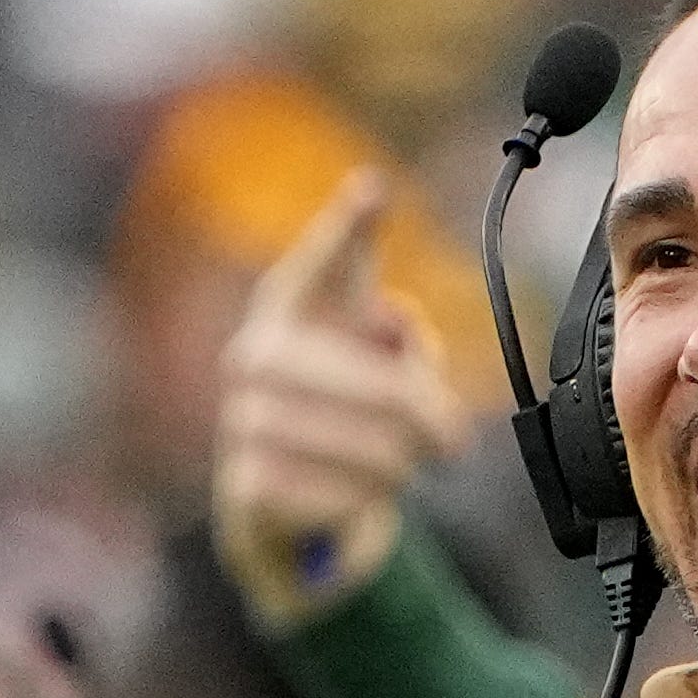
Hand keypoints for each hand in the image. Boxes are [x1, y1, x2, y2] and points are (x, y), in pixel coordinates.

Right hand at [214, 166, 476, 630]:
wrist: (272, 488)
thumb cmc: (337, 401)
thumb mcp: (373, 355)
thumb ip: (399, 336)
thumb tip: (395, 329)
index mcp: (290, 303)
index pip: (327, 257)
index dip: (349, 226)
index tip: (372, 193)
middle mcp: (256, 354)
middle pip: (385, 392)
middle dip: (430, 421)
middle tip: (452, 441)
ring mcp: (245, 419)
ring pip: (376, 452)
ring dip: (402, 466)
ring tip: (394, 463)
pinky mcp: (248, 485)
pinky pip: (348, 498)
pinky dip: (367, 504)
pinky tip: (353, 492)